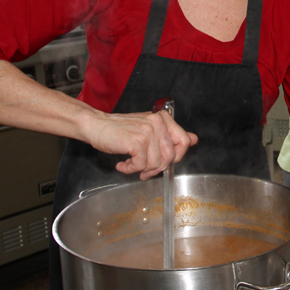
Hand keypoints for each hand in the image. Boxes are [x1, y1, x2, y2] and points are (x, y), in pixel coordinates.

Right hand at [83, 109, 197, 179]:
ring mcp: (148, 132)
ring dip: (142, 169)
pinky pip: (141, 165)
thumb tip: (194, 139)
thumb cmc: (118, 129)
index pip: (184, 141)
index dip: (177, 157)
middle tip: (144, 171)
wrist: (95, 125)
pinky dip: (130, 169)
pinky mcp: (137, 142)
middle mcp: (157, 123)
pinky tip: (122, 164)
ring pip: (156, 163)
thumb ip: (170, 134)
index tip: (164, 162)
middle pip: (171, 156)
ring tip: (130, 164)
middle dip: (158, 168)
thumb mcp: (148, 128)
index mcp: (162, 119)